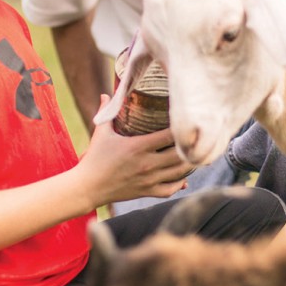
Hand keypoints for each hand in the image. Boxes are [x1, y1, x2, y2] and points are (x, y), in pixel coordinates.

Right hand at [76, 96, 190, 204]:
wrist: (87, 187)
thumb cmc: (94, 158)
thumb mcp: (101, 133)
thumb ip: (106, 112)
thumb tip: (106, 94)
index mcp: (138, 146)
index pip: (169, 135)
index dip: (182, 128)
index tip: (188, 121)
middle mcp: (147, 163)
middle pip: (180, 154)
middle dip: (191, 146)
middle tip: (198, 138)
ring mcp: (148, 180)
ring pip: (180, 172)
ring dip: (190, 163)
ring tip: (195, 154)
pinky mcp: (147, 192)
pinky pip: (171, 189)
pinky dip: (180, 183)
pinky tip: (183, 177)